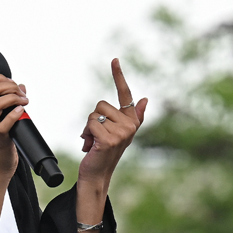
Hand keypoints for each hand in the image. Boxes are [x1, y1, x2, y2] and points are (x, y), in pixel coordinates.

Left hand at [77, 59, 146, 187]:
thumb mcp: (119, 132)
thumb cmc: (105, 152)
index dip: (118, 76)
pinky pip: (90, 123)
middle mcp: (130, 126)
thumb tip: (146, 99)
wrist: (97, 173)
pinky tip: (91, 146)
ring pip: (94, 114)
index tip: (114, 59)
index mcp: (132, 121)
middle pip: (101, 104)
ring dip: (89, 128)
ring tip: (94, 142)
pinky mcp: (110, 139)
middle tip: (97, 136)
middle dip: (93, 119)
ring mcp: (121, 133)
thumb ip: (134, 116)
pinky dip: (86, 133)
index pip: (125, 94)